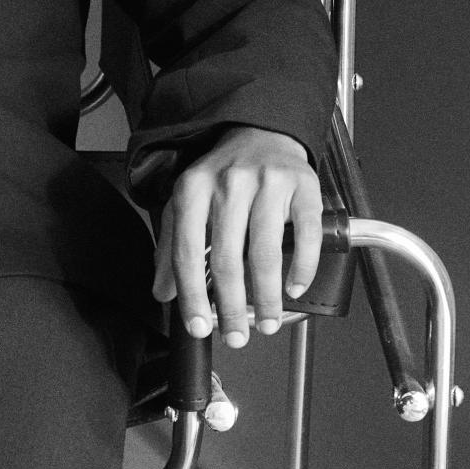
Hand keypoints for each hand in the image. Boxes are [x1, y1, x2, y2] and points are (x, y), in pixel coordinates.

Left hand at [152, 127, 321, 346]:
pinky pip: (305, 235)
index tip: (199, 327)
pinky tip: (294, 288)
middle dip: (231, 307)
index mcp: (194, 189)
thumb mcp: (188, 202)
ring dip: (266, 297)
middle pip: (227, 258)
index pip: (187, 252)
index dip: (192, 295)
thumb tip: (163, 293)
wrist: (262, 132)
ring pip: (265, 253)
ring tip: (267, 322)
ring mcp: (269, 184)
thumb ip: (172, 247)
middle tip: (236, 336)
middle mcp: (229, 184)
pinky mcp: (303, 187)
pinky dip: (302, 268)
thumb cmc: (223, 176)